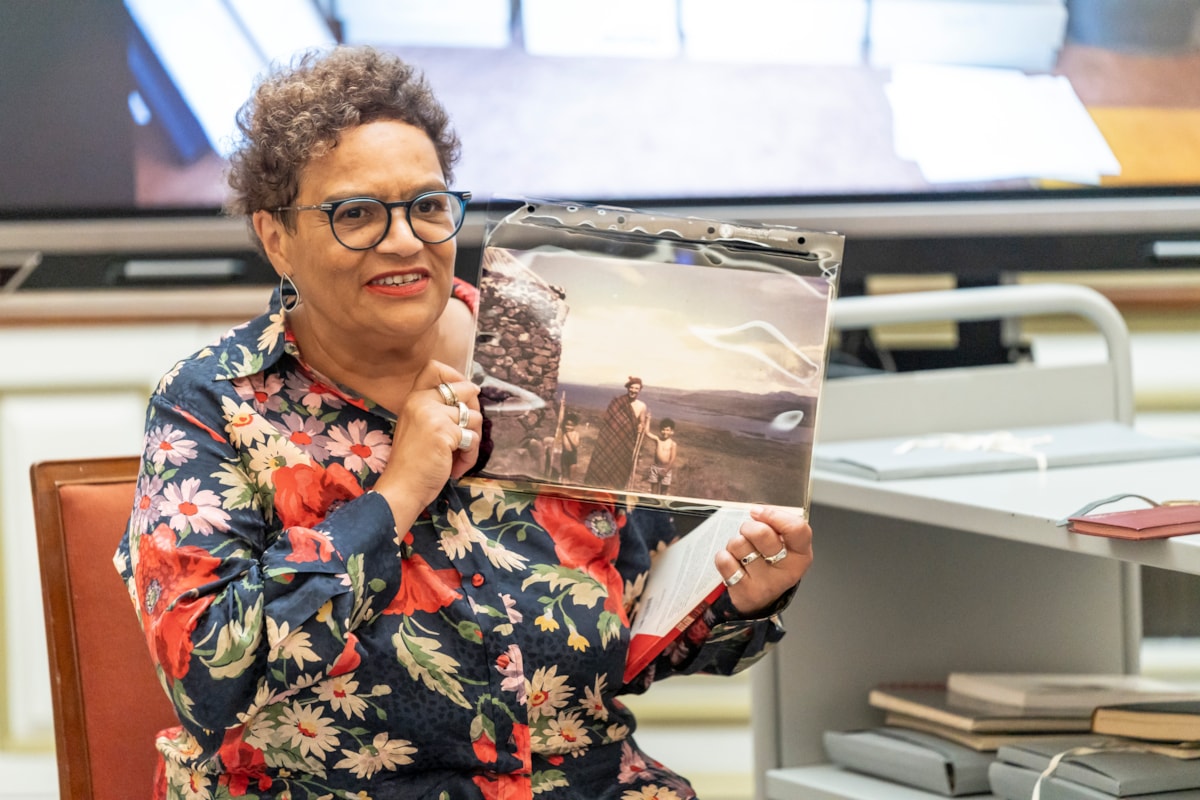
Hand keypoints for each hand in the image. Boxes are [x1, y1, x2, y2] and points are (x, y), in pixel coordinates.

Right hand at [372, 360, 481, 526]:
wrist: (402, 488)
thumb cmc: (412, 463)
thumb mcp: (420, 427)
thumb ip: (438, 410)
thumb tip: (472, 393)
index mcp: (413, 399)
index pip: (435, 368)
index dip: (456, 377)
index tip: (464, 395)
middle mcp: (421, 401)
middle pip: (465, 388)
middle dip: (475, 410)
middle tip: (467, 433)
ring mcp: (433, 415)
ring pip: (475, 416)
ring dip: (473, 440)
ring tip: (457, 456)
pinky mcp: (444, 432)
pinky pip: (473, 438)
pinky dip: (470, 456)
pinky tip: (456, 467)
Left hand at [715, 505, 811, 615]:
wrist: (763, 598)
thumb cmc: (772, 562)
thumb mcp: (784, 543)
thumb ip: (777, 524)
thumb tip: (758, 512)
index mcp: (801, 555)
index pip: (796, 528)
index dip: (774, 515)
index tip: (759, 512)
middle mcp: (787, 571)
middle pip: (761, 533)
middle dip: (749, 527)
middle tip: (749, 534)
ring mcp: (766, 584)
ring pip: (739, 544)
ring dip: (736, 543)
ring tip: (743, 553)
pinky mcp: (746, 593)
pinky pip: (724, 560)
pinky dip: (724, 557)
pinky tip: (734, 564)